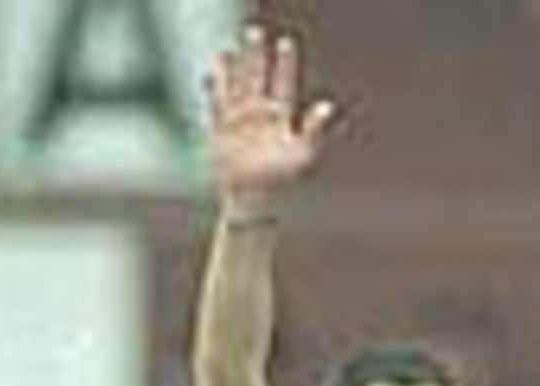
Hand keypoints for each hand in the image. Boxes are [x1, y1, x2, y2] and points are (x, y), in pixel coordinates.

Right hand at [206, 24, 336, 217]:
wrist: (255, 200)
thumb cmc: (282, 180)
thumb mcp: (303, 153)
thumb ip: (314, 127)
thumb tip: (328, 106)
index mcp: (281, 115)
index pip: (283, 82)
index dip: (285, 62)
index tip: (286, 43)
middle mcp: (260, 112)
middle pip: (257, 75)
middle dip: (256, 55)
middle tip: (254, 32)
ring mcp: (240, 118)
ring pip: (234, 84)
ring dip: (231, 67)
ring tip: (228, 51)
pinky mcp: (221, 128)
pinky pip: (216, 102)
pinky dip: (214, 87)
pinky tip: (211, 72)